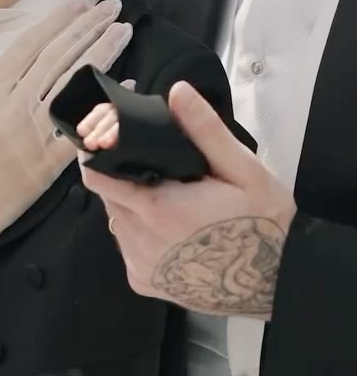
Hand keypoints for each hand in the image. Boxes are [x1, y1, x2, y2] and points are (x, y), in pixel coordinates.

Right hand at [0, 0, 132, 255]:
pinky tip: (124, 90)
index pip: (30, 45)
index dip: (58, 21)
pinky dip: (104, 110)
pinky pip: (82, 132)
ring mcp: (33, 137)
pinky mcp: (47, 167)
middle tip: (112, 7)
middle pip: (59, 59)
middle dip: (88, 29)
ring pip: (74, 87)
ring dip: (102, 56)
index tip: (80, 3)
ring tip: (123, 33)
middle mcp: (14, 108)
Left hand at [82, 81, 295, 318]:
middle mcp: (140, 242)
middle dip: (120, 171)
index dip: (97, 149)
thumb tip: (177, 91)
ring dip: (130, 199)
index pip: (97, 175)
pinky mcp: (144, 283)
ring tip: (163, 187)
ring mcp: (140, 266)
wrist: (278, 282)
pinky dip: (138, 228)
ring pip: (116, 219)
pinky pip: (127, 245)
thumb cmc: (263, 223)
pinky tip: (167, 219)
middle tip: (148, 155)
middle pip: (107, 194)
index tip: (109, 130)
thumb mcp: (243, 170)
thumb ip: (205, 130)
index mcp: (159, 210)